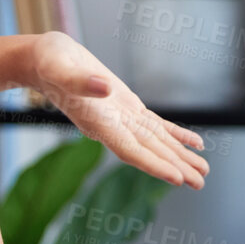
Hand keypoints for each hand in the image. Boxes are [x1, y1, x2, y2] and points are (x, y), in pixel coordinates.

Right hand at [27, 32, 208, 187]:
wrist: (42, 60)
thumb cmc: (47, 63)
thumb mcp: (59, 68)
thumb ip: (80, 82)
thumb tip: (106, 88)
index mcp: (98, 122)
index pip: (130, 150)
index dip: (154, 165)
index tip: (177, 178)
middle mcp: (111, 126)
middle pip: (148, 151)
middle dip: (175, 167)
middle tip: (200, 183)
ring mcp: (120, 117)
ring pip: (155, 141)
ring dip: (179, 155)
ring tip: (202, 170)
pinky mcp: (125, 105)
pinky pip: (155, 124)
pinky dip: (175, 133)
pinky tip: (194, 142)